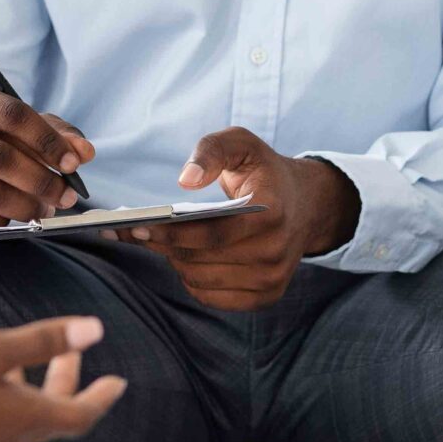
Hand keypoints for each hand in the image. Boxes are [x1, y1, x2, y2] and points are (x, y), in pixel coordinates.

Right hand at [0, 84, 95, 229]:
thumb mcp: (24, 128)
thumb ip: (58, 135)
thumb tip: (84, 151)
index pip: (12, 114)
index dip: (47, 140)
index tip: (74, 163)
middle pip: (0, 157)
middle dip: (41, 180)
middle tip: (66, 196)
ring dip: (24, 206)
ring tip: (43, 209)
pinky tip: (9, 218)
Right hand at [0, 316, 127, 441]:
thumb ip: (42, 341)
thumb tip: (94, 330)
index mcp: (28, 418)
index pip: (80, 414)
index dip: (101, 397)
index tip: (117, 383)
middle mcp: (12, 438)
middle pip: (54, 413)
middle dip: (68, 380)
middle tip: (76, 354)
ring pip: (25, 417)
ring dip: (36, 387)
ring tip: (31, 357)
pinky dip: (8, 397)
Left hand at [125, 128, 359, 310]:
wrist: (306, 204)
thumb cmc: (265, 172)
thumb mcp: (241, 145)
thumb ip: (211, 151)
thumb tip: (185, 180)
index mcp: (272, 213)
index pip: (213, 233)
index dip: (172, 232)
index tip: (138, 225)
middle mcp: (276, 252)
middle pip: (202, 260)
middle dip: (163, 245)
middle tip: (135, 231)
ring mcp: (272, 279)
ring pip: (201, 281)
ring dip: (175, 261)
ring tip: (158, 241)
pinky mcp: (266, 296)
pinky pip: (211, 297)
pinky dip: (191, 279)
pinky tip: (183, 258)